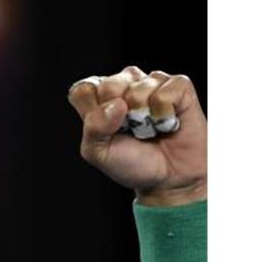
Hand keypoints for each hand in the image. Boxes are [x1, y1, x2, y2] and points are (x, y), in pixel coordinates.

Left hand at [68, 66, 205, 206]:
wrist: (168, 179)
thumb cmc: (132, 163)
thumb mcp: (98, 153)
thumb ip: (93, 128)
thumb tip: (116, 105)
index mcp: (99, 98)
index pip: (83, 90)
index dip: (92, 112)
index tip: (105, 131)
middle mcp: (124, 84)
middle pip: (109, 85)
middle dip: (119, 117)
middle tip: (131, 130)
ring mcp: (152, 82)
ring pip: (138, 89)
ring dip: (144, 118)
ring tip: (150, 128)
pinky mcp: (179, 85)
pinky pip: (166, 92)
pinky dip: (165, 114)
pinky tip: (167, 122)